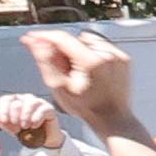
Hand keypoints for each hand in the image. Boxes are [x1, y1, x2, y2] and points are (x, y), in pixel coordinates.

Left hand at [0, 93, 59, 148]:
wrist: (43, 140)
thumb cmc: (27, 131)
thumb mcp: (10, 127)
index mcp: (14, 101)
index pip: (5, 100)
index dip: (3, 110)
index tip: (4, 120)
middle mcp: (25, 99)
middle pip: (16, 102)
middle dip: (15, 116)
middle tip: (17, 126)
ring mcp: (37, 102)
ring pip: (29, 104)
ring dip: (25, 117)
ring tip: (25, 126)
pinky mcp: (48, 108)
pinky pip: (42, 110)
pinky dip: (36, 119)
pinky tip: (35, 125)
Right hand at [20, 30, 147, 136]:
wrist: (112, 119)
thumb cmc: (87, 109)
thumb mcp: (59, 87)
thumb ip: (45, 61)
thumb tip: (34, 41)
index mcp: (92, 62)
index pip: (62, 38)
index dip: (44, 37)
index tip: (32, 37)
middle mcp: (107, 54)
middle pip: (74, 39)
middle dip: (61, 47)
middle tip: (59, 66)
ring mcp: (117, 55)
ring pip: (86, 40)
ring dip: (76, 49)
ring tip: (75, 70)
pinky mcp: (123, 57)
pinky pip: (100, 46)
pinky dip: (90, 53)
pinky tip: (88, 69)